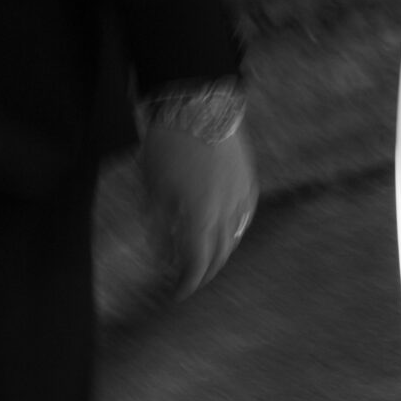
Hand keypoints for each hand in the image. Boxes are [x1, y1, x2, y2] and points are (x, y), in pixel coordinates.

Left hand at [140, 124, 258, 297]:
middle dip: (202, 274)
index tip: (175, 294)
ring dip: (218, 254)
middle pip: (218, 257)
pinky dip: (232, 233)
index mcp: (199, 218)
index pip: (196, 265)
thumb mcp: (152, 189)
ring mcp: (241, 198)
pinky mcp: (248, 184)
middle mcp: (226, 214)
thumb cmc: (168, 146)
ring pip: (233, 240)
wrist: (201, 106)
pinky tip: (222, 232)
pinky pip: (243, 220)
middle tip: (188, 281)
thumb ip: (158, 227)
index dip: (186, 284)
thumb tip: (162, 256)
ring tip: (203, 258)